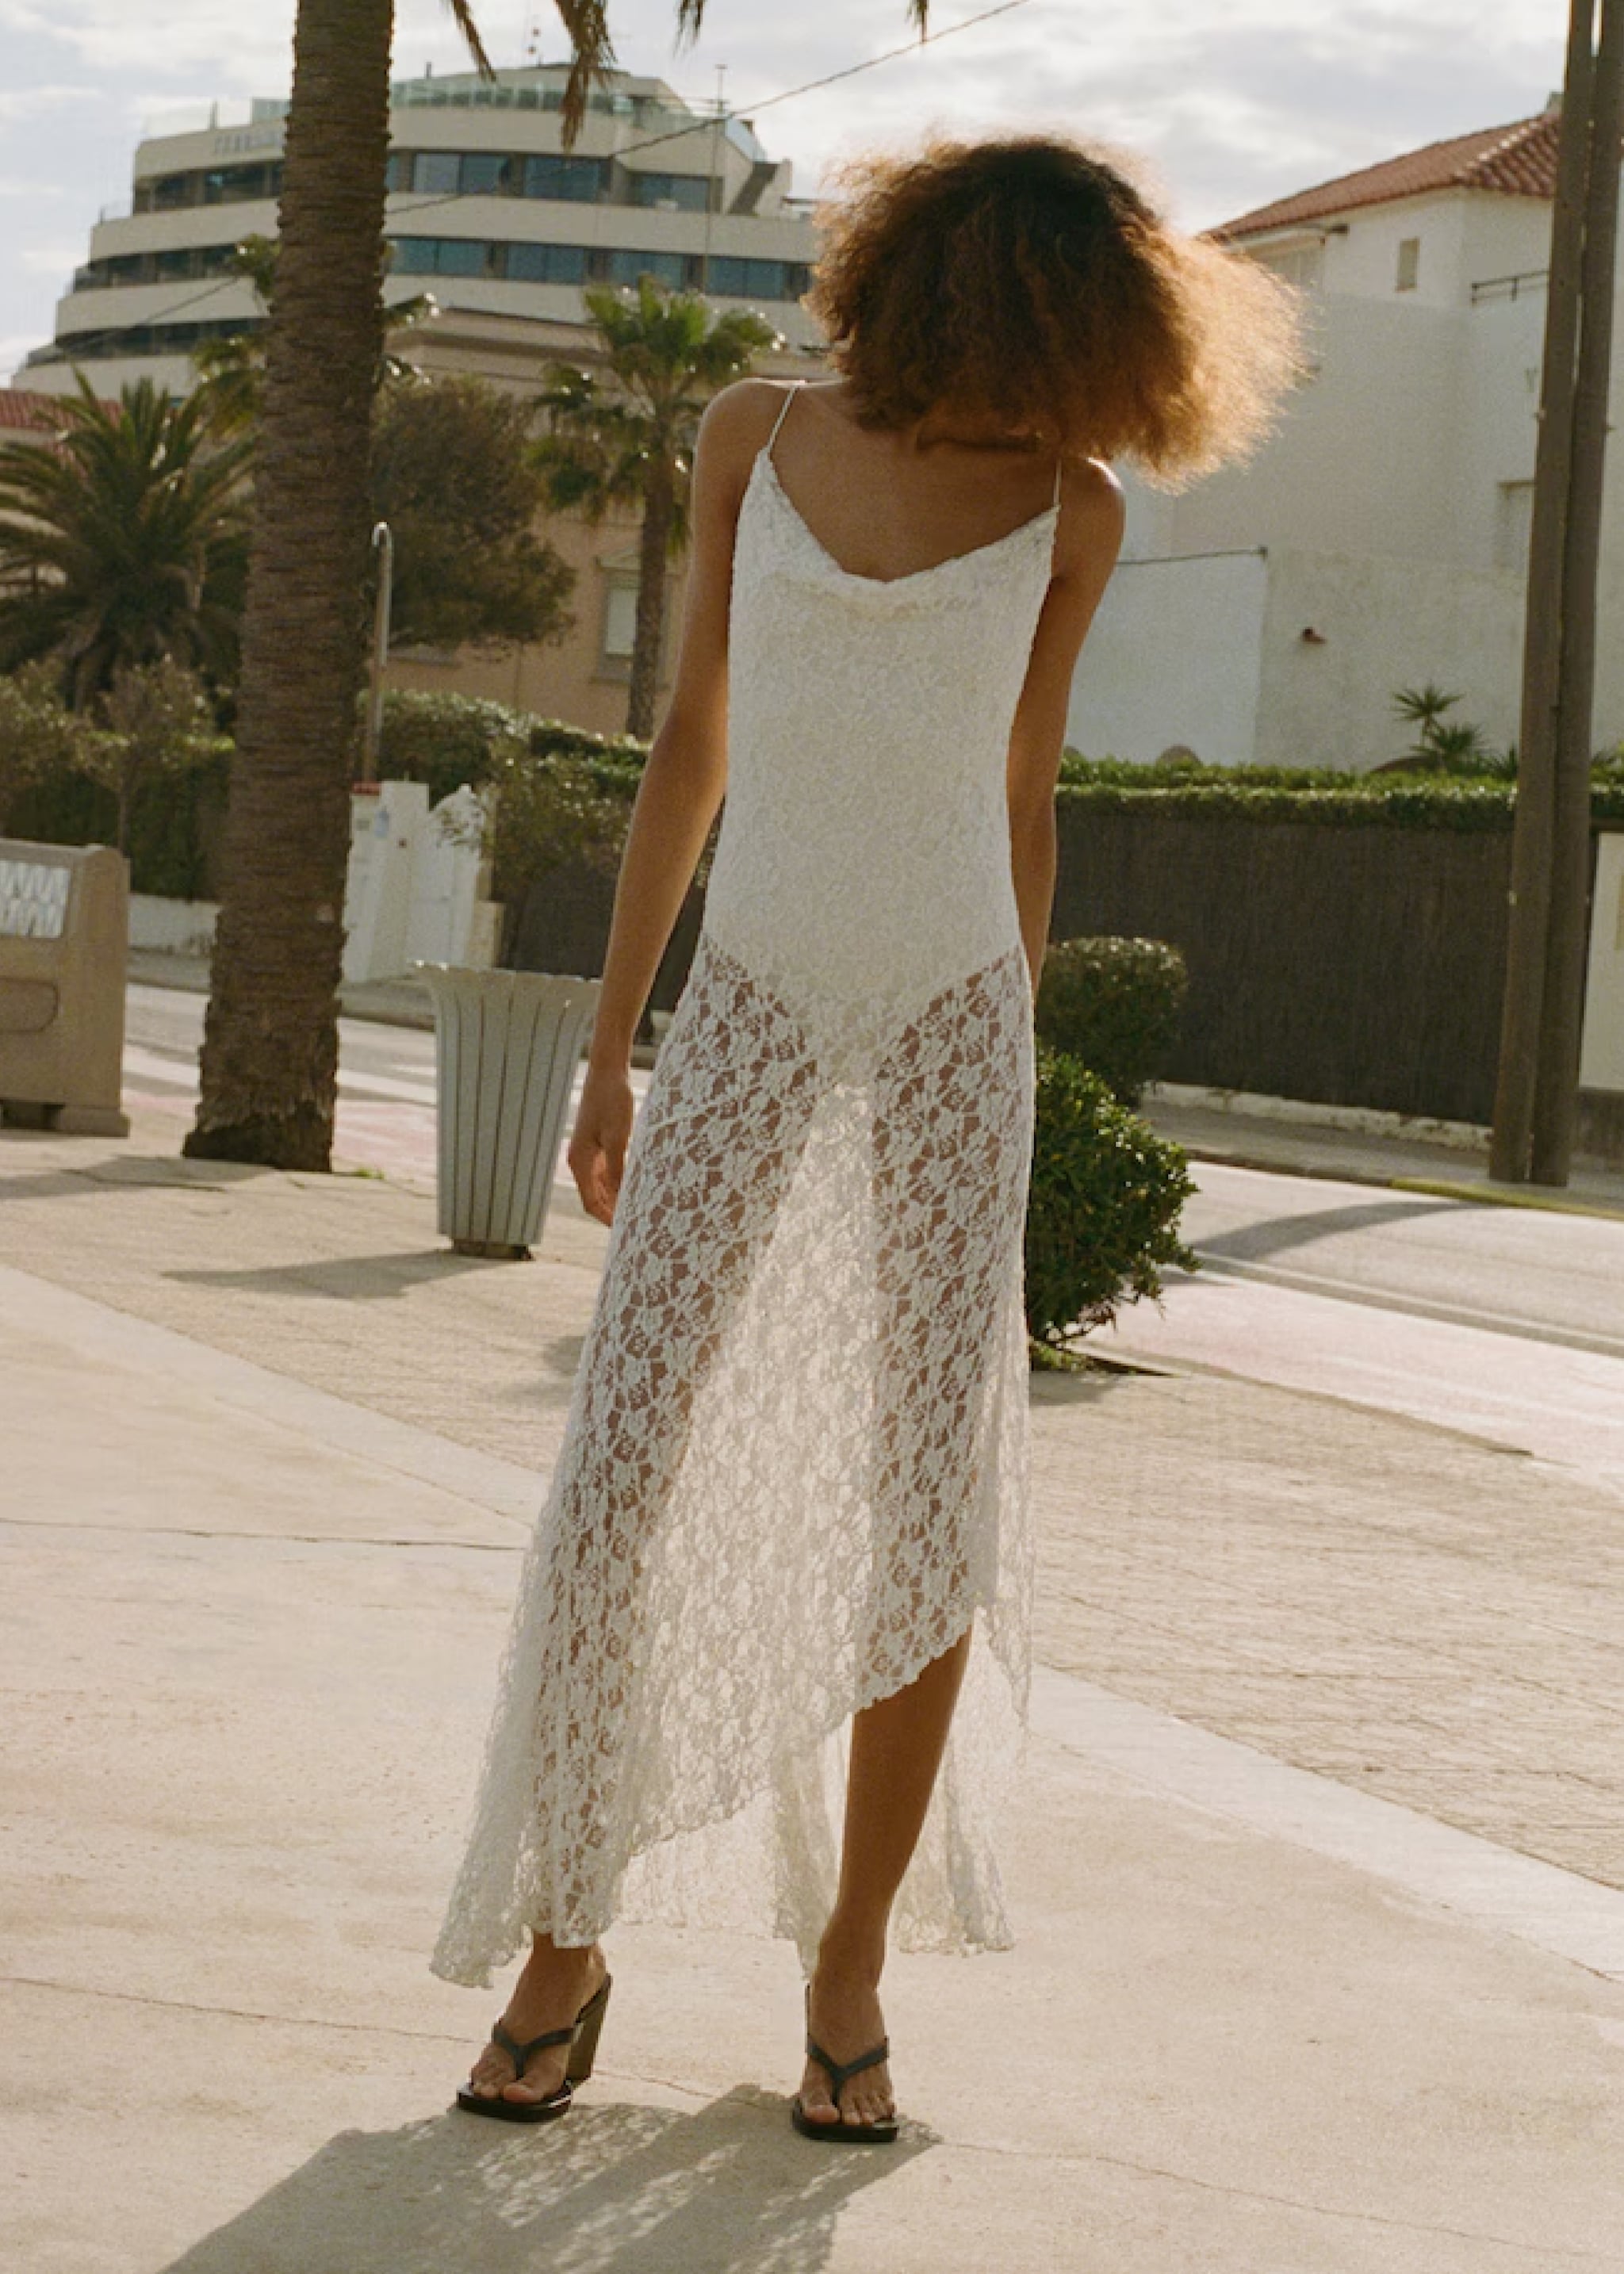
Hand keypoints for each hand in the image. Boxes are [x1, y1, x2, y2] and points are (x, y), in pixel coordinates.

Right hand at [568, 1062, 635, 1225]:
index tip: (625, 1233)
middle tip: (635, 1228)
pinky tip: (635, 1190)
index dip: (606, 1219)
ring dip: (616, 1200)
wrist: (608, 1072)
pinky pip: (607, 1173)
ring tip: (637, 1213)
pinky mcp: (599, 1144)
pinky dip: (619, 1185)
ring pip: (602, 1187)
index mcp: (580, 1161)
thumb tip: (622, 1198)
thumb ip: (618, 1170)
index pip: (590, 1202)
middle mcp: (580, 1160)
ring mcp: (589, 1153)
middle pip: (595, 1197)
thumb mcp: (618, 1138)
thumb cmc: (612, 1102)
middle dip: (612, 1213)